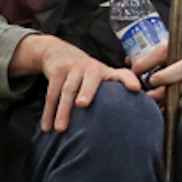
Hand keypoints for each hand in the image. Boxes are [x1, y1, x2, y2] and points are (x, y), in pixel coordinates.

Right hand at [9, 35, 139, 130]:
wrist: (58, 52)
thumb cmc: (87, 75)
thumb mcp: (100, 78)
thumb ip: (112, 95)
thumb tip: (131, 124)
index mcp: (106, 72)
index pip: (121, 74)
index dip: (128, 80)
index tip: (135, 88)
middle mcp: (91, 68)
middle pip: (89, 81)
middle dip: (86, 91)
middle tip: (83, 104)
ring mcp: (73, 69)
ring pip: (67, 90)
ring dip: (63, 110)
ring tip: (61, 129)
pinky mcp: (57, 71)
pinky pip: (51, 94)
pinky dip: (49, 112)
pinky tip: (46, 127)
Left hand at [134, 38, 181, 103]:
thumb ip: (159, 56)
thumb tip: (128, 61)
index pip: (166, 50)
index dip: (149, 59)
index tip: (134, 69)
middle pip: (181, 69)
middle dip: (163, 78)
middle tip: (149, 85)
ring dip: (166, 98)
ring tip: (151, 104)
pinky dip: (179, 109)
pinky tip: (167, 112)